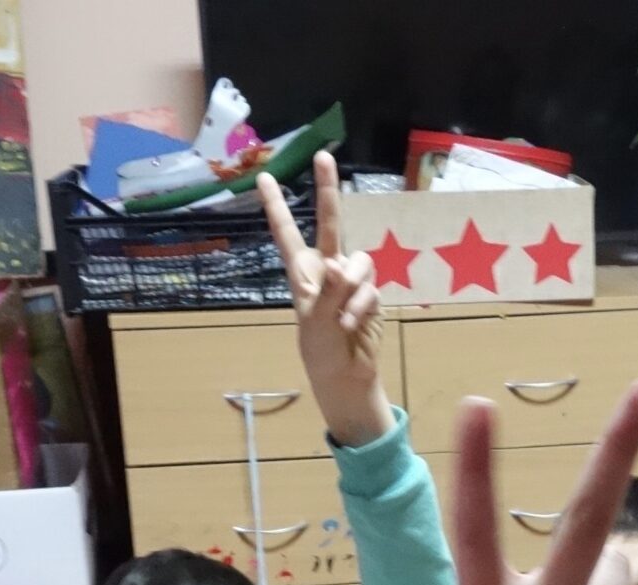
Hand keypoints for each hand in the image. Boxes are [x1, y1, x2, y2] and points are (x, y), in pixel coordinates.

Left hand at [258, 154, 392, 446]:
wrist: (346, 375)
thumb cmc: (321, 349)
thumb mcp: (317, 321)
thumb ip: (330, 291)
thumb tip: (343, 265)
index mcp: (302, 272)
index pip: (287, 233)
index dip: (276, 206)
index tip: (264, 176)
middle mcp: (327, 268)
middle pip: (330, 222)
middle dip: (326, 189)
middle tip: (322, 156)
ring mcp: (352, 280)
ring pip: (360, 262)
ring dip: (353, 290)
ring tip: (344, 318)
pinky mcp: (373, 295)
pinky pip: (371, 290)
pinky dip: (361, 309)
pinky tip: (353, 325)